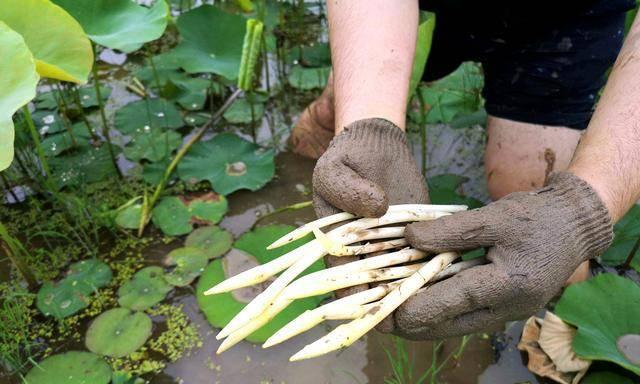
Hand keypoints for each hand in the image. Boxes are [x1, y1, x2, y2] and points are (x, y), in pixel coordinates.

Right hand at [312, 118, 429, 297]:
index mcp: (335, 243)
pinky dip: (435, 265)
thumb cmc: (347, 159)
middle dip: (389, 299)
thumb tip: (377, 208)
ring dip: (415, 287)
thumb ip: (347, 189)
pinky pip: (424, 255)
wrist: (377, 145)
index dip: (356, 292)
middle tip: (408, 308)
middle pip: (375, 283)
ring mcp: (391, 245)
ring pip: (403, 275)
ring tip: (432, 296)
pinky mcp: (416, 235)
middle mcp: (363, 251)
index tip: (373, 303)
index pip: (343, 276)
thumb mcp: (334, 169)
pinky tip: (450, 272)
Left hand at [390, 172, 612, 339]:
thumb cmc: (536, 216)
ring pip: (457, 325)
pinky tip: (418, 304)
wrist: (575, 223)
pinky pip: (466, 316)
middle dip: (413, 324)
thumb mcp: (493, 216)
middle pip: (451, 324)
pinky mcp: (505, 307)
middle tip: (377, 322)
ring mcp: (508, 311)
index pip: (455, 300)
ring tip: (389, 317)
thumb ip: (450, 231)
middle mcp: (509, 307)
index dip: (418, 307)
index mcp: (509, 284)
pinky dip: (441, 312)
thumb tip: (409, 239)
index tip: (386, 312)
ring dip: (424, 321)